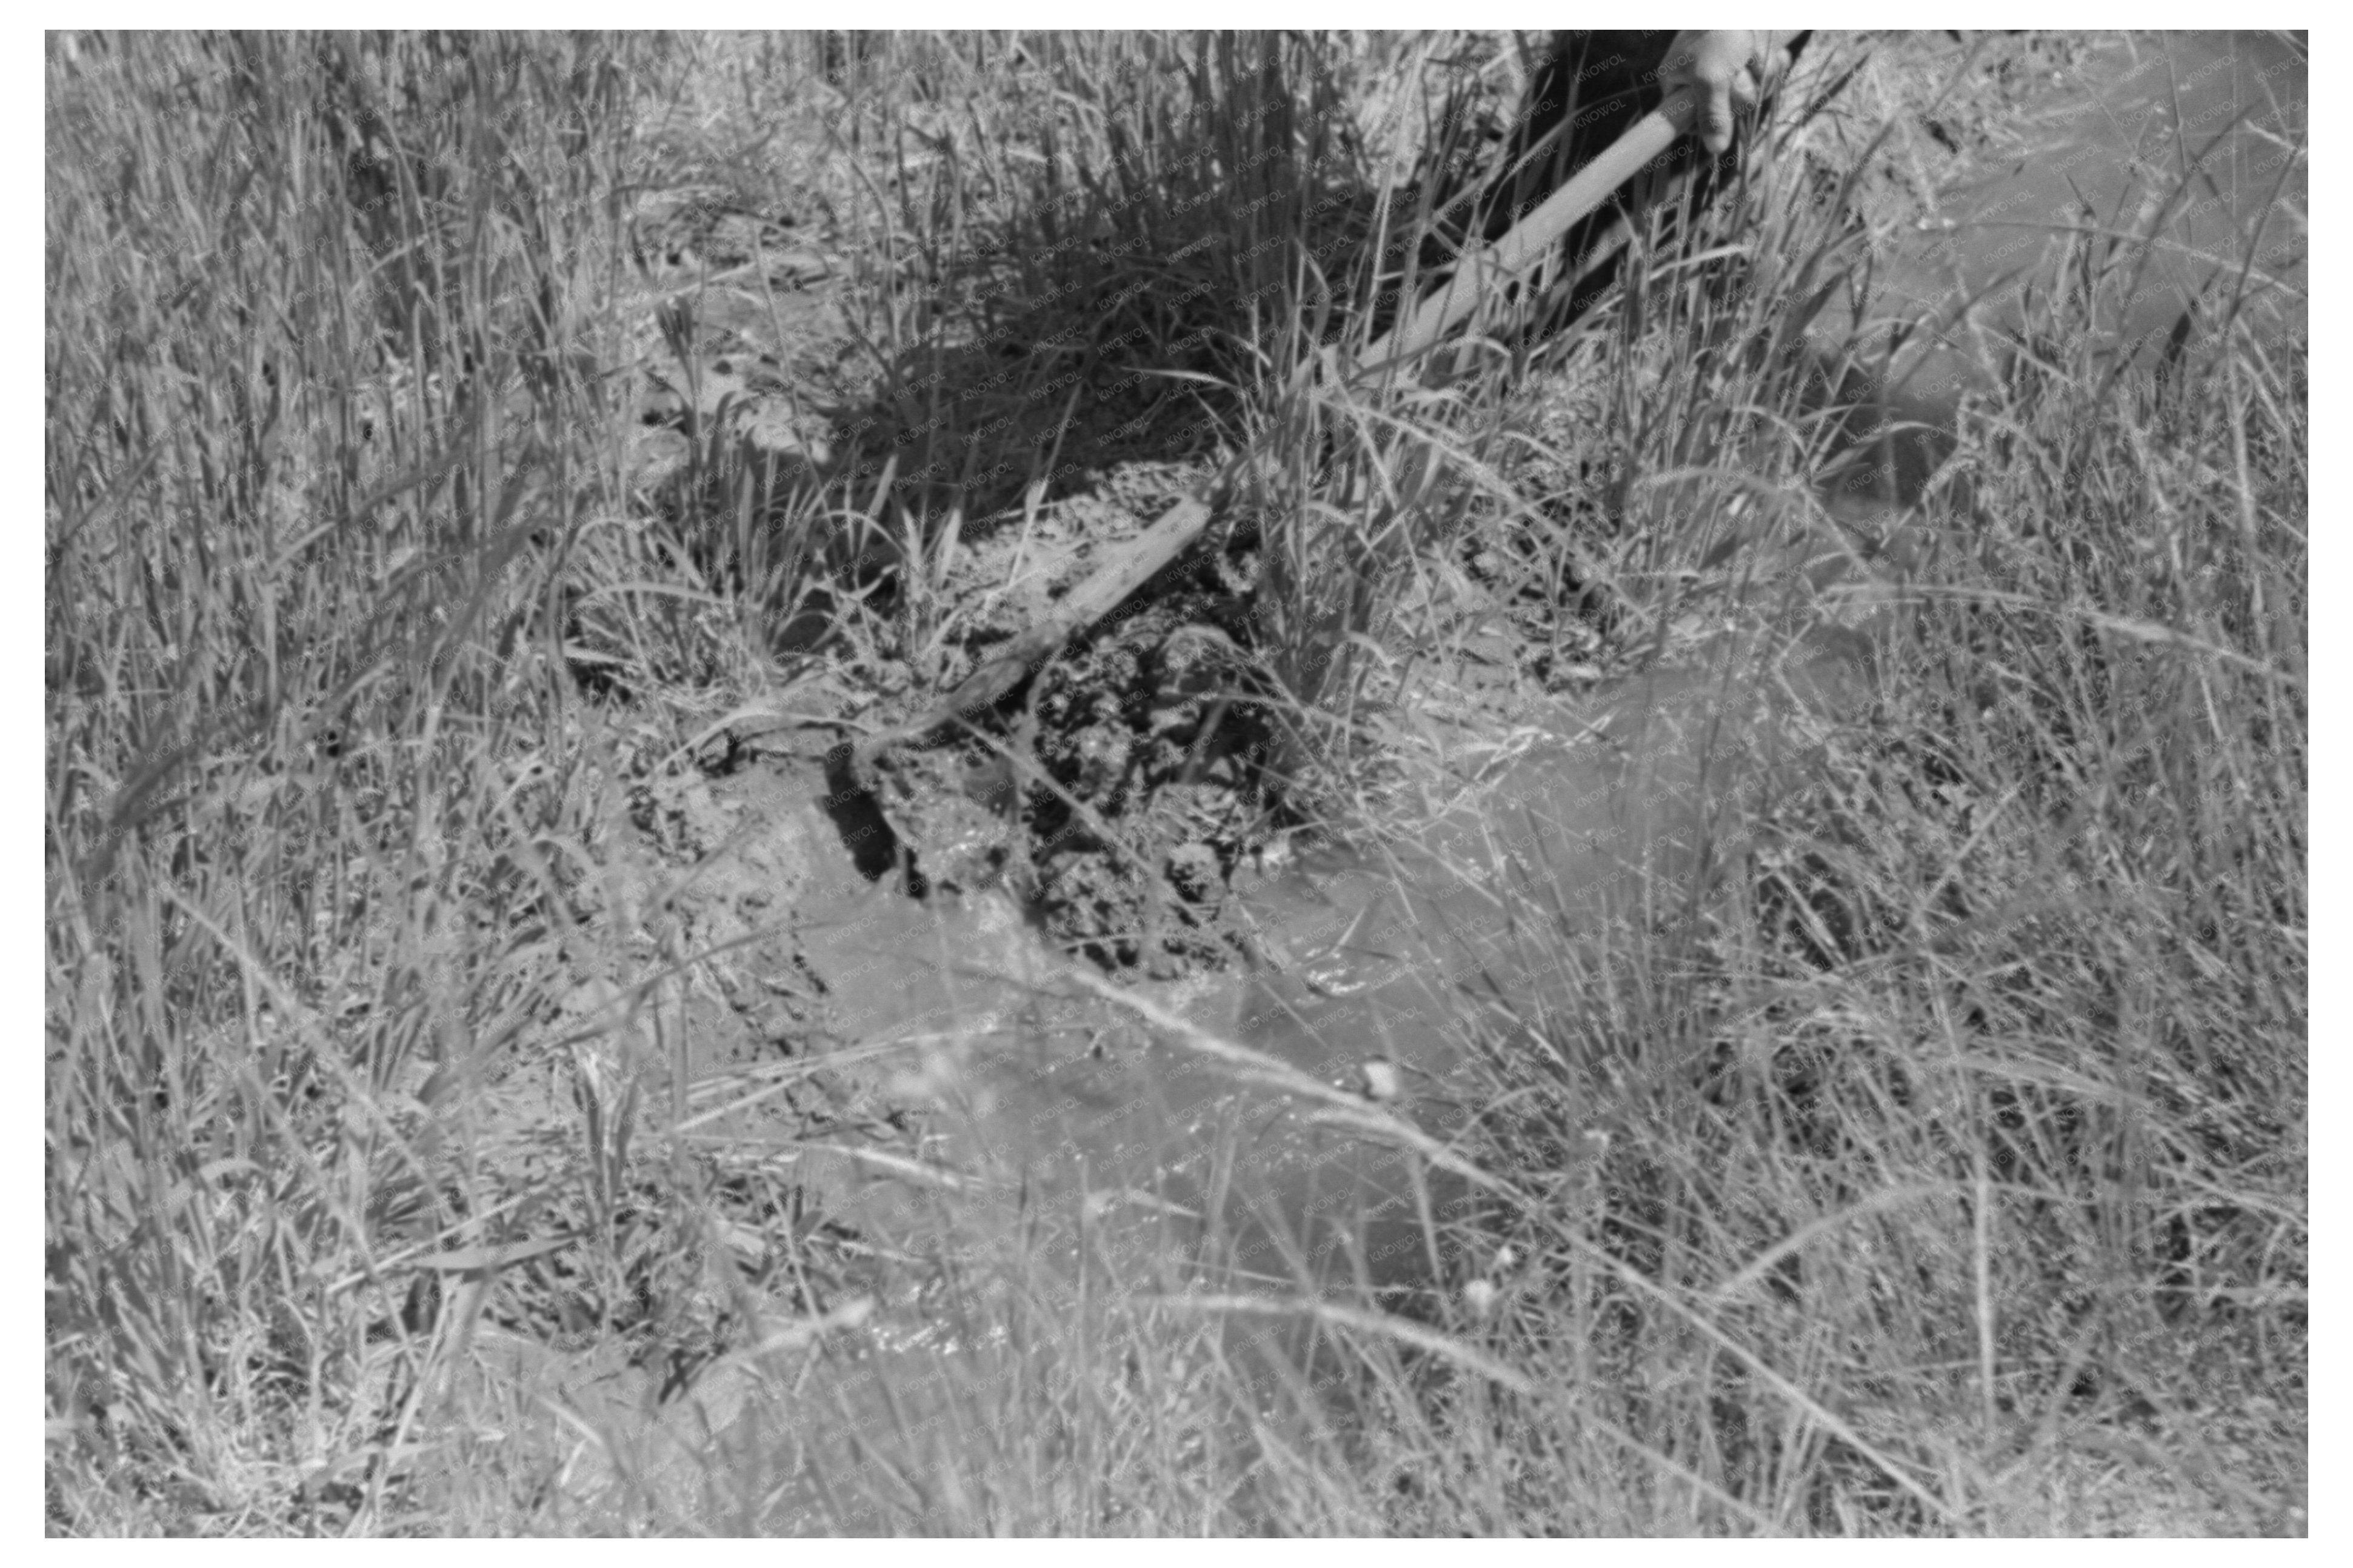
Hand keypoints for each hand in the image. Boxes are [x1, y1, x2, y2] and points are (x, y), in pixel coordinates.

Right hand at [1660, 30, 1770, 155]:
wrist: (1745, 3)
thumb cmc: (1716, 33)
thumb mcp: (1710, 78)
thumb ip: (1712, 116)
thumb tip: (1715, 151)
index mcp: (1678, 84)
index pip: (1688, 124)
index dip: (1707, 126)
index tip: (1719, 128)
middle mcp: (1701, 82)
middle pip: (1727, 112)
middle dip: (1741, 93)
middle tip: (1739, 73)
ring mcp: (1728, 73)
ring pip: (1750, 97)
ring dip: (1759, 78)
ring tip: (1752, 57)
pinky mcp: (1751, 63)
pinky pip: (1766, 80)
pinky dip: (1770, 68)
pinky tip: (1768, 55)